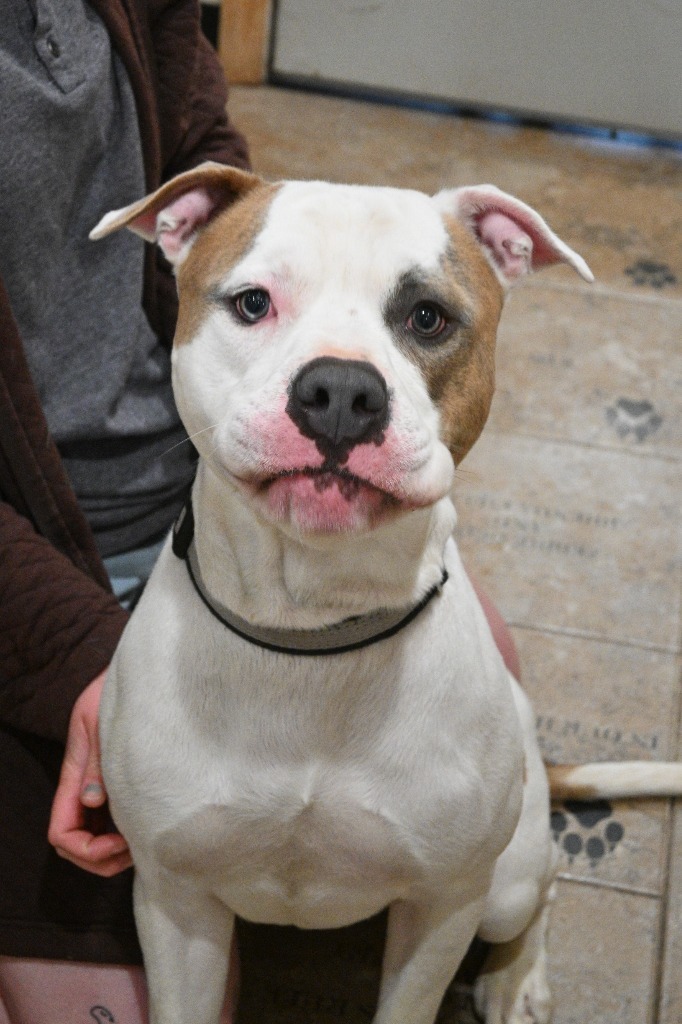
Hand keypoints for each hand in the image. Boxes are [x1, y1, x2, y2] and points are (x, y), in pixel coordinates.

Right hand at [48, 670, 132, 875]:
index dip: (86, 850)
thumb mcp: (101, 722)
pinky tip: (148, 824)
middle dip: (100, 860)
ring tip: (143, 840)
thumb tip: (93, 801)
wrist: (137, 675)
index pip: (62, 832)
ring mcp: (100, 788)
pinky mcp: (118, 782)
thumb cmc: (115, 692)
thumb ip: (97, 762)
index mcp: (74, 775)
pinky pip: (113, 821)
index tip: (119, 843)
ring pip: (94, 839)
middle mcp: (84, 788)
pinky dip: (125, 833)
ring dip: (114, 852)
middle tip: (135, 849)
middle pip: (75, 845)